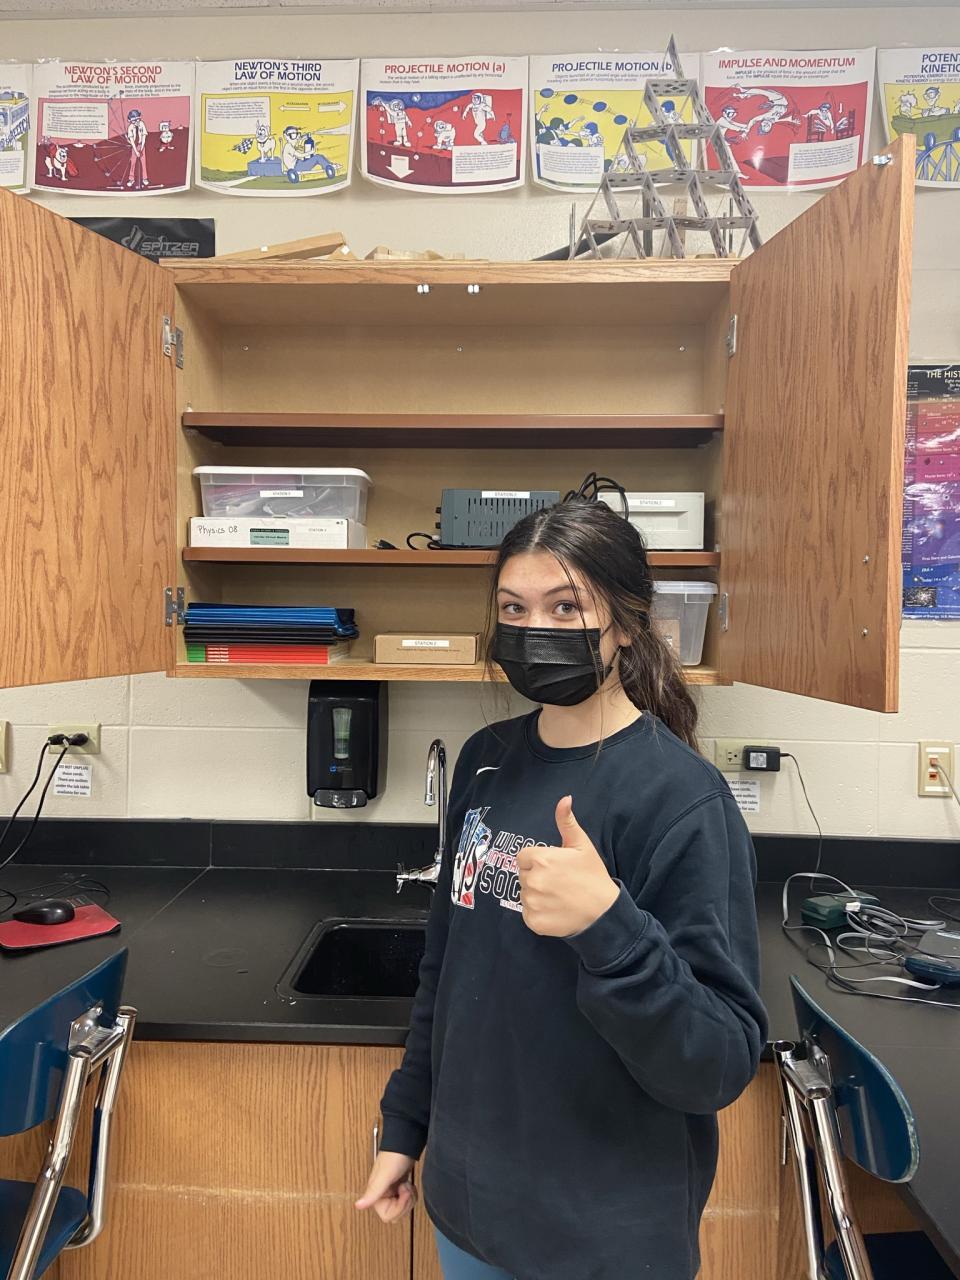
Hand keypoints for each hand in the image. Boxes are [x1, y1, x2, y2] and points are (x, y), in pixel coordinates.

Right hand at [355, 1151, 417, 1223]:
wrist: (406, 1143)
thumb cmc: (395, 1155)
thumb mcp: (385, 1175)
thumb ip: (373, 1192)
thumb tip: (358, 1205)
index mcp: (376, 1194)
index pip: (387, 1217)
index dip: (398, 1208)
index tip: (401, 1193)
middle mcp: (382, 1195)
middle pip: (396, 1215)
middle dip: (405, 1203)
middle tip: (405, 1188)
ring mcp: (391, 1192)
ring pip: (402, 1209)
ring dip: (409, 1199)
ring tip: (407, 1185)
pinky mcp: (399, 1188)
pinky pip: (406, 1202)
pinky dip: (411, 1195)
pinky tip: (409, 1184)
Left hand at [517, 796, 619, 938]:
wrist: (604, 913)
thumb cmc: (592, 876)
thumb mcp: (581, 845)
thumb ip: (566, 821)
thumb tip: (565, 798)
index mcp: (541, 859)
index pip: (523, 857)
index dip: (537, 861)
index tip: (553, 867)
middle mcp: (533, 880)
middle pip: (523, 875)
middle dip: (536, 877)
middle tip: (558, 882)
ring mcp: (532, 903)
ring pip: (524, 894)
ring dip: (536, 895)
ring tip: (558, 897)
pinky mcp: (533, 922)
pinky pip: (528, 913)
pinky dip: (538, 913)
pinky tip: (555, 911)